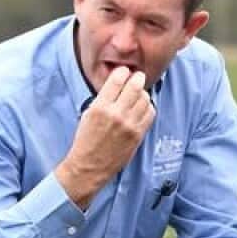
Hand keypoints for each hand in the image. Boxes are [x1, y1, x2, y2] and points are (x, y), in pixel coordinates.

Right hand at [56, 67, 156, 207]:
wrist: (89, 166)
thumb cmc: (86, 139)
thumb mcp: (89, 113)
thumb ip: (104, 98)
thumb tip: (120, 83)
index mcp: (100, 107)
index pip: (117, 80)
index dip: (123, 72)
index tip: (125, 72)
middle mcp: (116, 114)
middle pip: (135, 87)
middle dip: (137, 78)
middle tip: (138, 77)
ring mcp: (129, 125)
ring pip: (145, 99)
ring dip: (143, 94)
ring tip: (138, 95)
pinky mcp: (138, 135)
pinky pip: (150, 114)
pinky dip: (148, 107)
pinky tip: (142, 108)